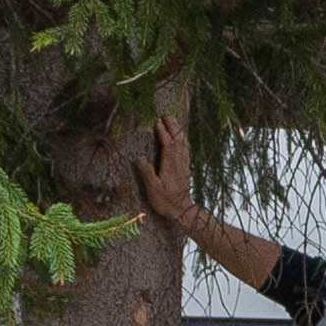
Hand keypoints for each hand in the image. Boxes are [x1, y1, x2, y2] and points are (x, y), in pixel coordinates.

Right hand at [126, 112, 197, 233]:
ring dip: (179, 131)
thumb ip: (147, 173)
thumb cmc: (166, 201)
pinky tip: (182, 138)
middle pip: (177, 140)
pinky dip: (184, 140)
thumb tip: (139, 157)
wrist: (182, 211)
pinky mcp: (185, 169)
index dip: (163, 132)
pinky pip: (186, 150)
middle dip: (172, 126)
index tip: (157, 121)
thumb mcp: (153, 189)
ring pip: (183, 143)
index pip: (167, 144)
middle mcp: (178, 162)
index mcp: (170, 165)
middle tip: (166, 115)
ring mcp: (183, 165)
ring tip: (174, 121)